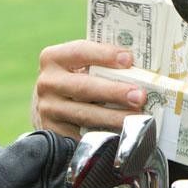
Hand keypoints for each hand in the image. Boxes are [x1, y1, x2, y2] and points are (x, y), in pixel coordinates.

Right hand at [31, 40, 145, 138]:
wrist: (50, 106)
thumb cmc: (75, 79)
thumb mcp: (81, 65)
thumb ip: (103, 64)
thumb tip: (137, 69)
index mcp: (53, 58)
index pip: (80, 52)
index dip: (105, 55)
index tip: (128, 59)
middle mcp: (47, 83)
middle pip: (84, 87)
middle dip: (115, 92)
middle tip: (140, 96)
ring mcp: (48, 110)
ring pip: (85, 114)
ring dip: (114, 117)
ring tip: (138, 117)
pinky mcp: (54, 133)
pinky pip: (82, 136)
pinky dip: (105, 135)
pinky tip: (123, 133)